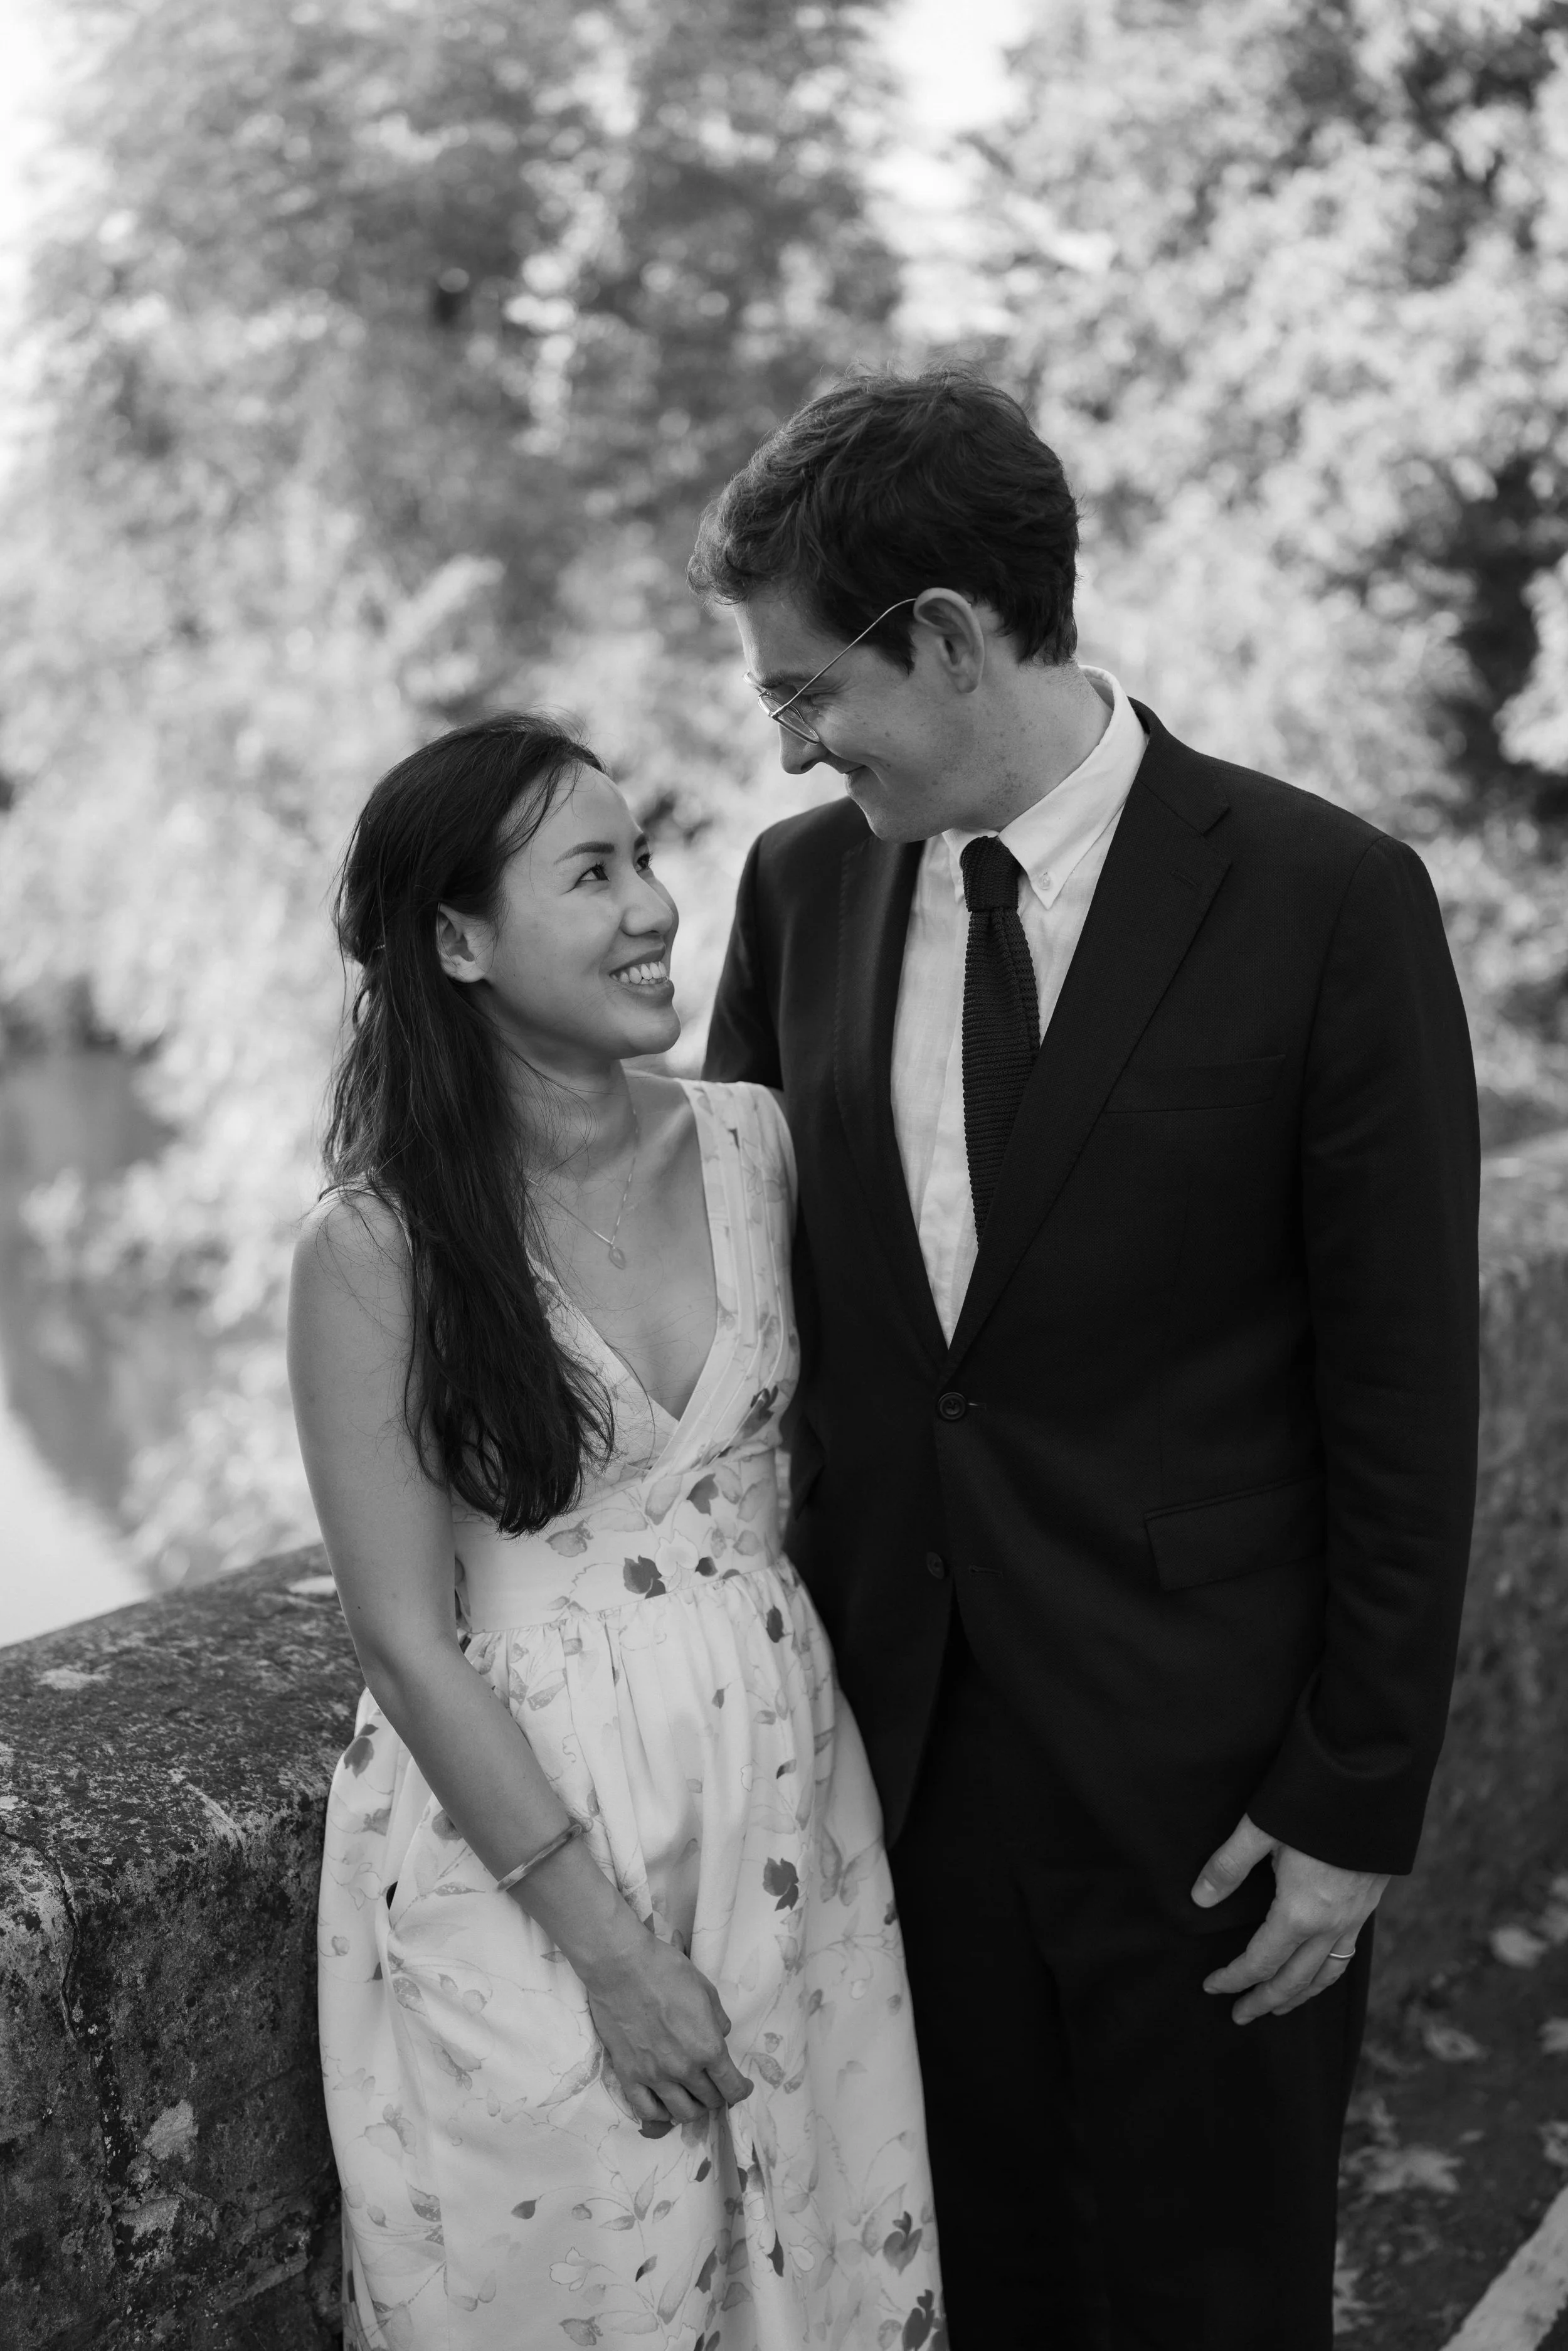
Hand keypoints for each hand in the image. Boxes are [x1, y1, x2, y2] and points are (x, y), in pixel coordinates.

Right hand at [581, 1929, 753, 2129]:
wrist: (622, 1966)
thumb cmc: (667, 1971)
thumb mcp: (706, 1990)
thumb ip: (718, 2021)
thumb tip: (719, 2036)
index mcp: (707, 2047)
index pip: (732, 2086)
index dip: (741, 2091)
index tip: (743, 2088)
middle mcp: (684, 2069)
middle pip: (709, 2100)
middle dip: (717, 2095)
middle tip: (714, 2085)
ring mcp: (654, 2076)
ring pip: (681, 2113)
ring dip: (692, 2108)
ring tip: (691, 2097)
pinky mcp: (628, 2075)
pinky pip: (646, 2111)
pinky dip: (660, 2114)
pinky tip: (664, 2105)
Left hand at [1191, 1813, 1388, 2024]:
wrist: (1372, 1782)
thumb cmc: (1311, 1802)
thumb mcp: (1260, 1829)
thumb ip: (1227, 1866)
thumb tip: (1199, 1900)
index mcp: (1300, 1913)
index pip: (1261, 1961)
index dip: (1234, 1978)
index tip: (1211, 1987)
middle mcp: (1331, 1925)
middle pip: (1295, 1980)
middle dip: (1265, 2000)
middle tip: (1240, 2015)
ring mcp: (1355, 1917)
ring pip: (1326, 1973)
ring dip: (1300, 1995)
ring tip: (1279, 2006)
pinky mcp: (1369, 1904)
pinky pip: (1347, 1955)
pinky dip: (1327, 1973)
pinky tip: (1318, 1969)